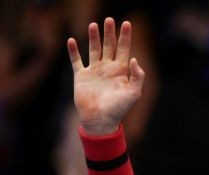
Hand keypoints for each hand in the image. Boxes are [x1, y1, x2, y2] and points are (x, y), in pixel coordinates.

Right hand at [67, 18, 144, 135]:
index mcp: (121, 71)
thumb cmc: (119, 109)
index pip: (124, 49)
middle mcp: (108, 68)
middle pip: (109, 46)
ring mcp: (94, 71)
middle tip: (109, 20)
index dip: (126, 37)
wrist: (100, 120)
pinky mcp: (81, 76)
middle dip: (109, 33)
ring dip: (93, 37)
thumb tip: (134, 59)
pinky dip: (73, 51)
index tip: (127, 23)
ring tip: (93, 24)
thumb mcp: (134, 94)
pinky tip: (71, 40)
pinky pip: (76, 61)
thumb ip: (137, 77)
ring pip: (94, 49)